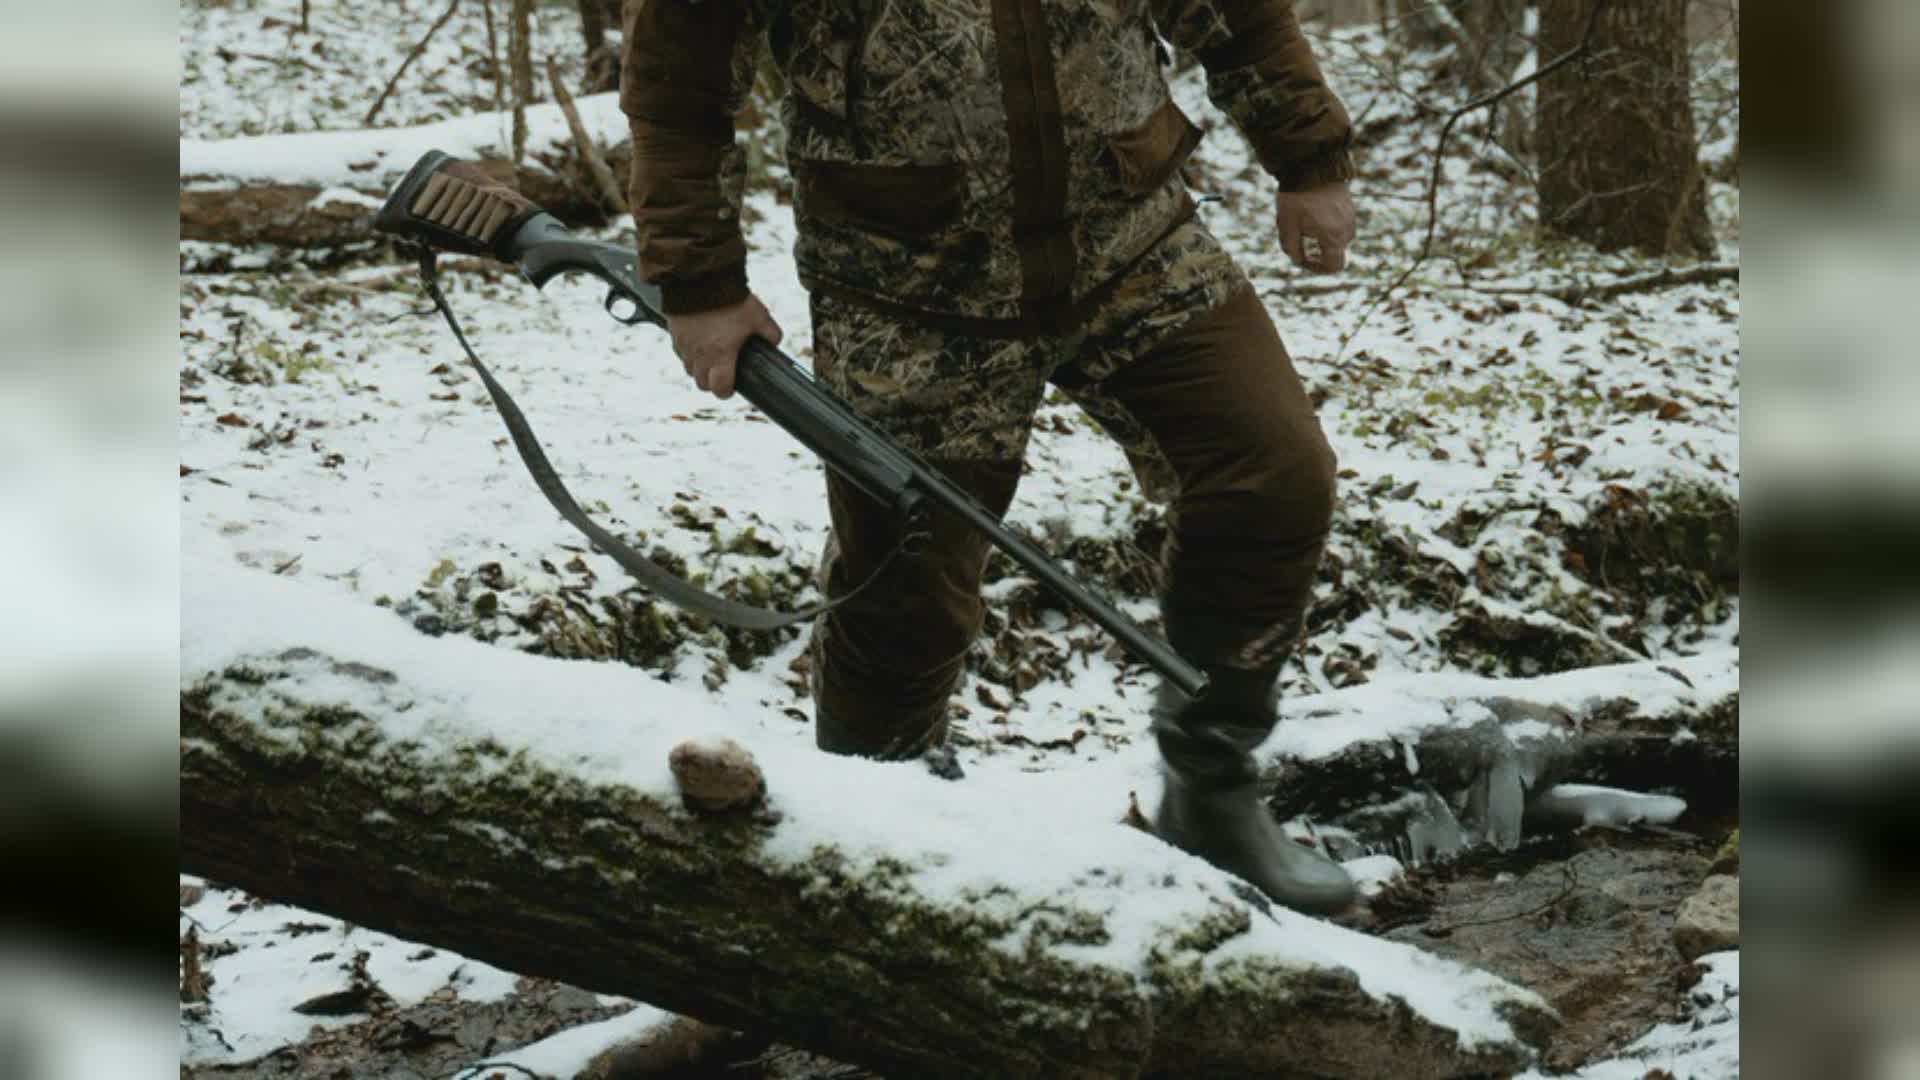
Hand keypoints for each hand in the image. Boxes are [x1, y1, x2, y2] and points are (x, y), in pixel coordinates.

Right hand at [666, 294, 782, 398]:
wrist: (700, 277)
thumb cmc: (731, 299)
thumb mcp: (759, 316)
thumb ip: (770, 333)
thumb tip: (774, 343)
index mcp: (721, 354)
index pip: (719, 388)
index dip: (726, 391)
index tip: (731, 387)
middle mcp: (699, 354)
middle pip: (701, 383)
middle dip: (712, 382)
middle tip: (722, 372)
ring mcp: (684, 344)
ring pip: (689, 369)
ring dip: (699, 368)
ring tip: (711, 357)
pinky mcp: (674, 332)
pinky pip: (680, 351)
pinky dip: (689, 353)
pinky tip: (699, 342)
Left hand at [1275, 182, 1355, 273]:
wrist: (1310, 165)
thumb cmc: (1296, 197)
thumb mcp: (1286, 226)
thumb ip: (1292, 249)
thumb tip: (1298, 260)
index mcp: (1332, 237)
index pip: (1334, 266)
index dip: (1318, 269)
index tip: (1304, 259)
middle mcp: (1346, 229)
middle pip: (1336, 253)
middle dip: (1319, 252)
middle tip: (1301, 241)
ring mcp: (1350, 216)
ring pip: (1340, 239)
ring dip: (1325, 239)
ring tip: (1306, 225)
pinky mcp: (1349, 205)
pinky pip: (1342, 224)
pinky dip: (1330, 227)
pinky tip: (1314, 214)